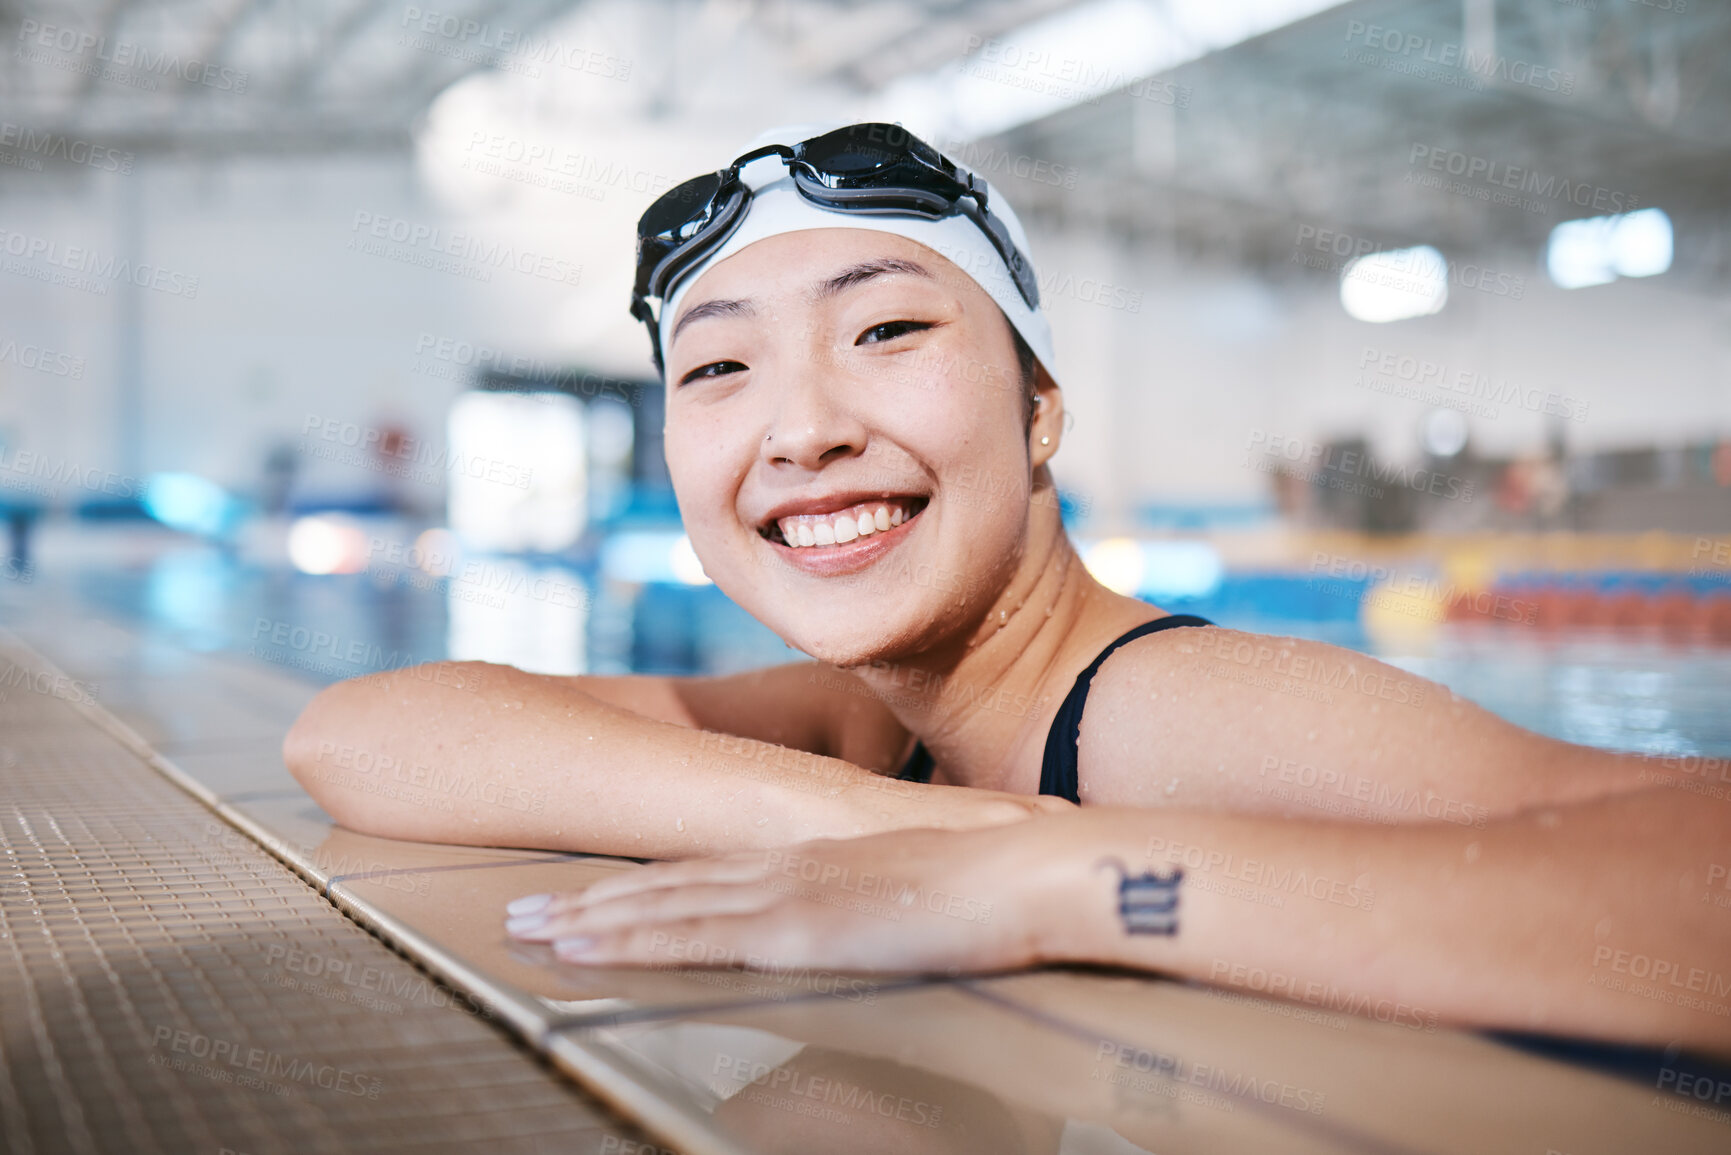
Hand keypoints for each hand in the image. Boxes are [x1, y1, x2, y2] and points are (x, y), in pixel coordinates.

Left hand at [503, 818, 1083, 973]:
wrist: (1032, 872)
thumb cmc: (996, 889)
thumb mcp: (917, 898)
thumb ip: (872, 912)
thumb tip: (857, 932)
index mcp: (810, 860)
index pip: (702, 874)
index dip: (637, 888)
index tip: (581, 900)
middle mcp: (782, 867)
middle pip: (663, 884)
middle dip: (586, 903)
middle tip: (519, 912)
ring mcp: (784, 892)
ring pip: (659, 904)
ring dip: (586, 918)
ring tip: (525, 929)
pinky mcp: (795, 924)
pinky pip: (694, 933)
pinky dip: (629, 936)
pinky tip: (586, 944)